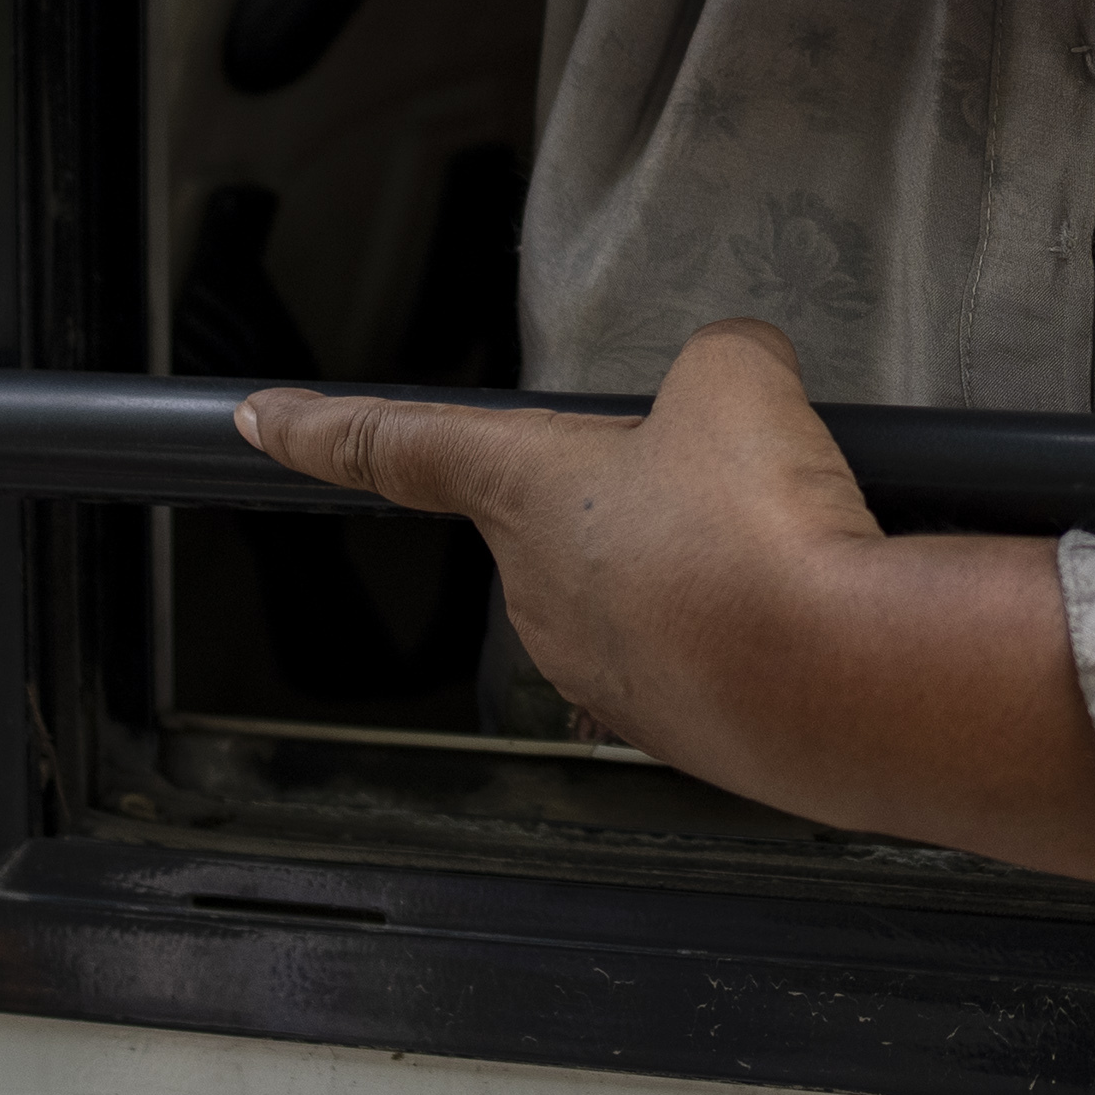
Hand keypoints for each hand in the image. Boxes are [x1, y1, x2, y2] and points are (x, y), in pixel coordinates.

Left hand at [235, 318, 1094, 889]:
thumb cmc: (758, 527)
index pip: (398, 446)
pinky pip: (698, 655)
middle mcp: (539, 591)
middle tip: (725, 480)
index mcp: (522, 490)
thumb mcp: (742, 378)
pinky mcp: (672, 730)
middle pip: (560, 518)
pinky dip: (743, 630)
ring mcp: (600, 672)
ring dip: (697, 566)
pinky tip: (799, 610)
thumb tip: (741, 390)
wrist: (834, 679)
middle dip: (636, 495)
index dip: (323, 428)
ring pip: (638, 589)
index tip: (260, 418)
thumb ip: (721, 363)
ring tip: (782, 546)